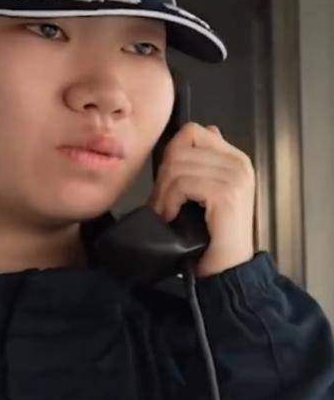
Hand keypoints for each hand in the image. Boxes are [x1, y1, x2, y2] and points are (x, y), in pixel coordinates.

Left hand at [146, 122, 255, 277]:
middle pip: (180, 148)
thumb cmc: (210, 235)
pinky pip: (183, 183)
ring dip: (163, 193)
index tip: (167, 183)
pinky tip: (172, 216)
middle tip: (161, 203)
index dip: (171, 154)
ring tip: (166, 212)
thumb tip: (198, 131)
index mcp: (234, 158)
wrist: (227, 269)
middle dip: (163, 177)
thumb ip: (201, 163)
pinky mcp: (226, 193)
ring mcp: (235, 177)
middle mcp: (238, 163)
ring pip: (178, 166)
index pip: (192, 131)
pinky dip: (170, 201)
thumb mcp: (203, 192)